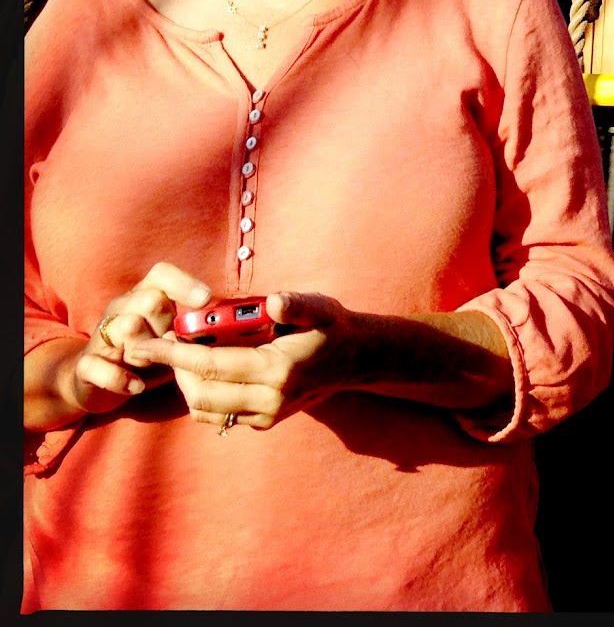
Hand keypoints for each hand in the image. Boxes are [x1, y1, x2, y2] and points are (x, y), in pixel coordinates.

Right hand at [71, 262, 212, 417]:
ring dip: (146, 351)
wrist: (96, 380)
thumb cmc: (147, 352)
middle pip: (151, 300)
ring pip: (127, 326)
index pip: (162, 273)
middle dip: (167, 326)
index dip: (185, 283)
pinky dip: (121, 379)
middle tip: (169, 346)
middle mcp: (121, 307)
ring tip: (151, 365)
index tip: (207, 300)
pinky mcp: (86, 364)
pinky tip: (136, 386)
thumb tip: (228, 324)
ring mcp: (101, 334)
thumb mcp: (172, 337)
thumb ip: (192, 327)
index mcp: (145, 294)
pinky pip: (99, 365)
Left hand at [124, 290, 353, 432]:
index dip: (174, 353)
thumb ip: (296, 304)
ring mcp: (265, 415)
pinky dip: (201, 397)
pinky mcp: (264, 422)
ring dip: (186, 384)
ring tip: (182, 357)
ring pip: (205, 409)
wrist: (356, 359)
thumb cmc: (332, 326)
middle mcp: (268, 398)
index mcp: (277, 368)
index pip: (211, 364)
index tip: (147, 343)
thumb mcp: (320, 306)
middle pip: (200, 393)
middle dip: (174, 369)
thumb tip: (272, 302)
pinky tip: (203, 373)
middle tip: (163, 344)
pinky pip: (218, 416)